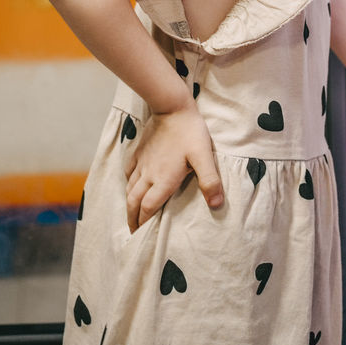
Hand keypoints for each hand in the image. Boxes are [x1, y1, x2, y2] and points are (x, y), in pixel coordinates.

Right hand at [124, 104, 223, 230]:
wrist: (172, 107)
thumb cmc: (190, 132)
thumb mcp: (204, 156)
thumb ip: (210, 181)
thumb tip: (217, 205)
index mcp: (163, 180)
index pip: (148, 208)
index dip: (143, 223)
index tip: (140, 237)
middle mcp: (149, 175)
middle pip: (134, 202)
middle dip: (132, 219)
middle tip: (133, 231)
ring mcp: (142, 162)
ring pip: (129, 188)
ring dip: (129, 203)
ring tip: (131, 213)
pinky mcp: (139, 150)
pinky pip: (129, 171)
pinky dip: (128, 182)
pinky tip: (130, 183)